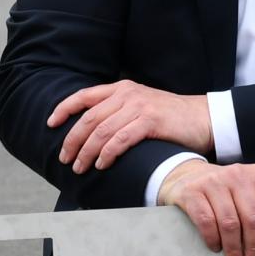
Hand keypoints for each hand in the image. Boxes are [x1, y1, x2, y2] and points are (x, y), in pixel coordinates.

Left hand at [47, 82, 211, 173]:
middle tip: (65, 158)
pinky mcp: (151, 121)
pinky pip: (120, 139)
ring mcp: (139, 106)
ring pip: (101, 131)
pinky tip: (102, 164)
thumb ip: (119, 112)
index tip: (50, 124)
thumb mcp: (141, 106)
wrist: (204, 118)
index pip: (83, 96)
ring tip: (80, 167)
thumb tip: (92, 133)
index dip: (63, 109)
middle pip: (89, 118)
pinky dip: (107, 154)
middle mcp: (127, 94)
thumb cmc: (171, 118)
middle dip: (72, 140)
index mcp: (121, 88)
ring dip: (86, 152)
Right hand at [157, 160, 254, 255]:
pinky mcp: (192, 192)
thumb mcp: (249, 191)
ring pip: (230, 222)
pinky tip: (216, 247)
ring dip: (234, 248)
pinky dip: (213, 239)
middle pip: (253, 217)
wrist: (189, 174)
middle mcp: (238, 176)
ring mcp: (214, 182)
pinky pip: (206, 221)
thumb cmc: (225, 189)